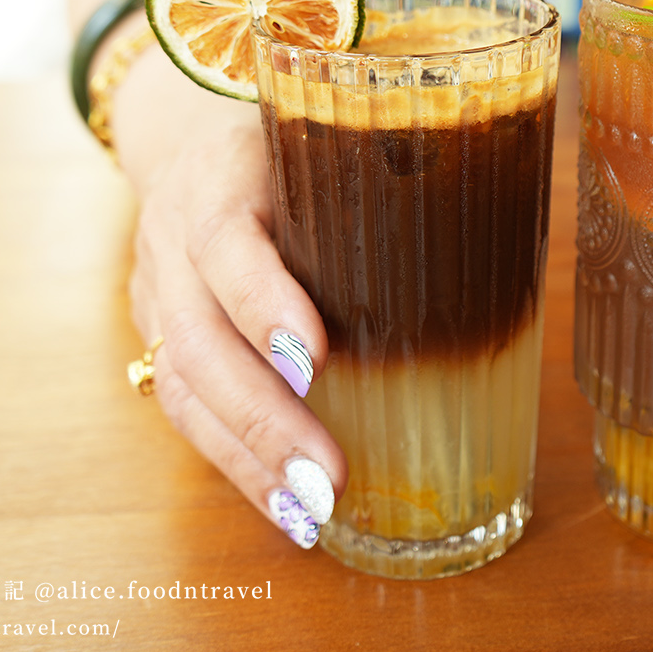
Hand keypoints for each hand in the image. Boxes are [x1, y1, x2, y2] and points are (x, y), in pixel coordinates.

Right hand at [127, 119, 346, 548]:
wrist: (186, 144)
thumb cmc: (285, 148)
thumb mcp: (321, 141)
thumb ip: (378, 181)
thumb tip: (496, 236)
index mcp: (217, 178)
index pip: (225, 240)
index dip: (263, 302)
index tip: (314, 357)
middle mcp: (172, 240)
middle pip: (199, 338)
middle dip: (266, 417)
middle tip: (330, 476)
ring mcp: (157, 294)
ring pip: (183, 387)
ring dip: (249, 458)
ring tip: (309, 511)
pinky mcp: (156, 339)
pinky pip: (184, 409)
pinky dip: (237, 464)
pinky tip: (286, 506)